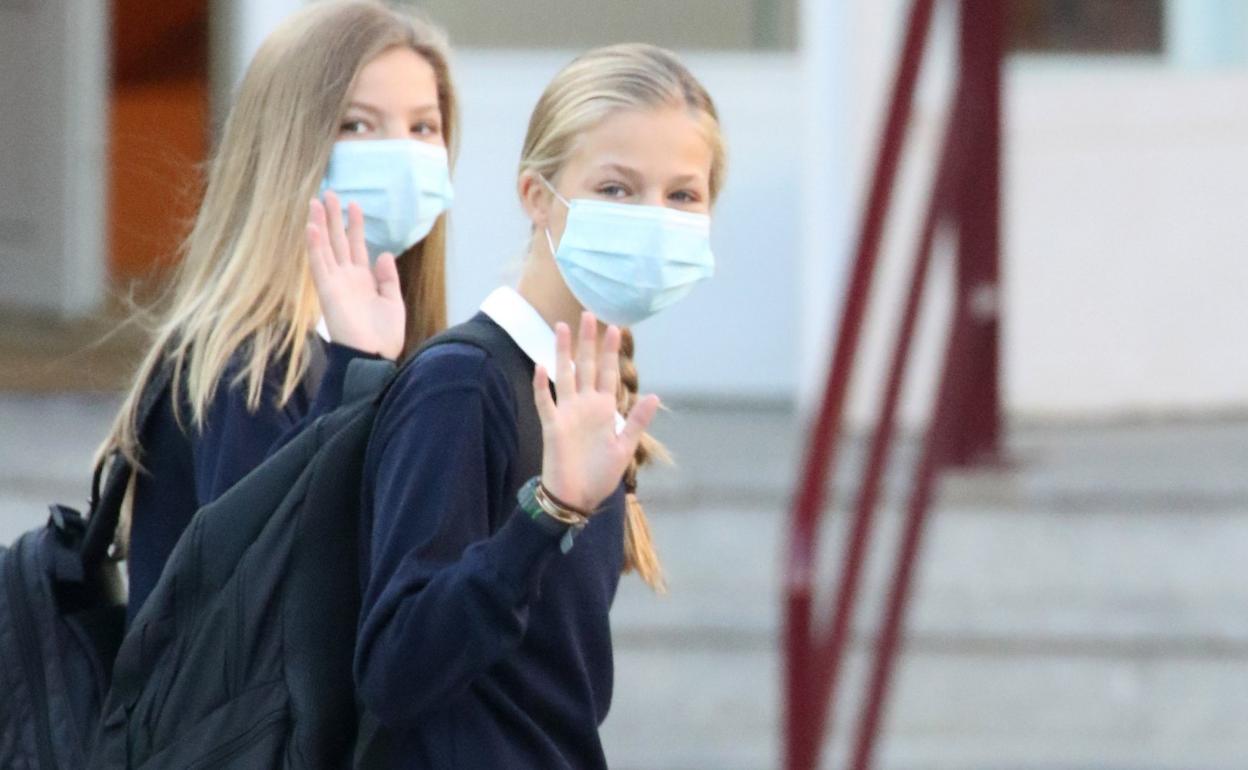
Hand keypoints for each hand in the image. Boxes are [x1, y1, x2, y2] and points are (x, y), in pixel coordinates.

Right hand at [306, 191, 405, 359]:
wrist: (374, 356)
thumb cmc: (385, 335)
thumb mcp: (393, 302)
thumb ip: (387, 278)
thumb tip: (383, 254)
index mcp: (363, 280)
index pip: (357, 246)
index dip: (355, 225)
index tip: (354, 204)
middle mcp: (347, 278)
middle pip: (338, 241)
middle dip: (333, 218)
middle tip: (329, 193)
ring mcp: (335, 283)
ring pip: (325, 248)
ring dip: (319, 226)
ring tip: (315, 202)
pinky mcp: (327, 291)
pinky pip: (319, 265)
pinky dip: (314, 247)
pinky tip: (311, 228)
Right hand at [533, 312, 659, 512]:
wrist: (577, 496)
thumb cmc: (600, 474)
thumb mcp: (625, 447)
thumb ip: (637, 421)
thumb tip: (655, 396)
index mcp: (604, 409)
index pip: (608, 373)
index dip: (611, 351)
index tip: (615, 327)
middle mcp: (585, 405)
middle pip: (586, 366)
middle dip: (588, 341)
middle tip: (589, 313)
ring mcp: (568, 413)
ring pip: (565, 375)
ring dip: (563, 352)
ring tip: (562, 327)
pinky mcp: (553, 425)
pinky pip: (546, 401)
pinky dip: (542, 385)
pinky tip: (541, 367)